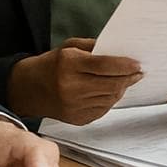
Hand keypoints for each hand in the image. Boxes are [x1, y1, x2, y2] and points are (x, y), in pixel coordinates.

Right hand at [7, 37, 141, 124]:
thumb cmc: (51, 64)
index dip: (124, 65)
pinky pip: (103, 109)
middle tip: (138, 72)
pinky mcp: (76, 119)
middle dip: (129, 78)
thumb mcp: (70, 47)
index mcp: (68, 64)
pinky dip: (110, 100)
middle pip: (111, 85)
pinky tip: (110, 91)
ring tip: (125, 80)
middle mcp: (70, 87)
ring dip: (121, 89)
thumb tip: (121, 52)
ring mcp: (73, 106)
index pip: (104, 66)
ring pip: (110, 99)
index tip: (138, 64)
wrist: (28, 89)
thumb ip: (94, 47)